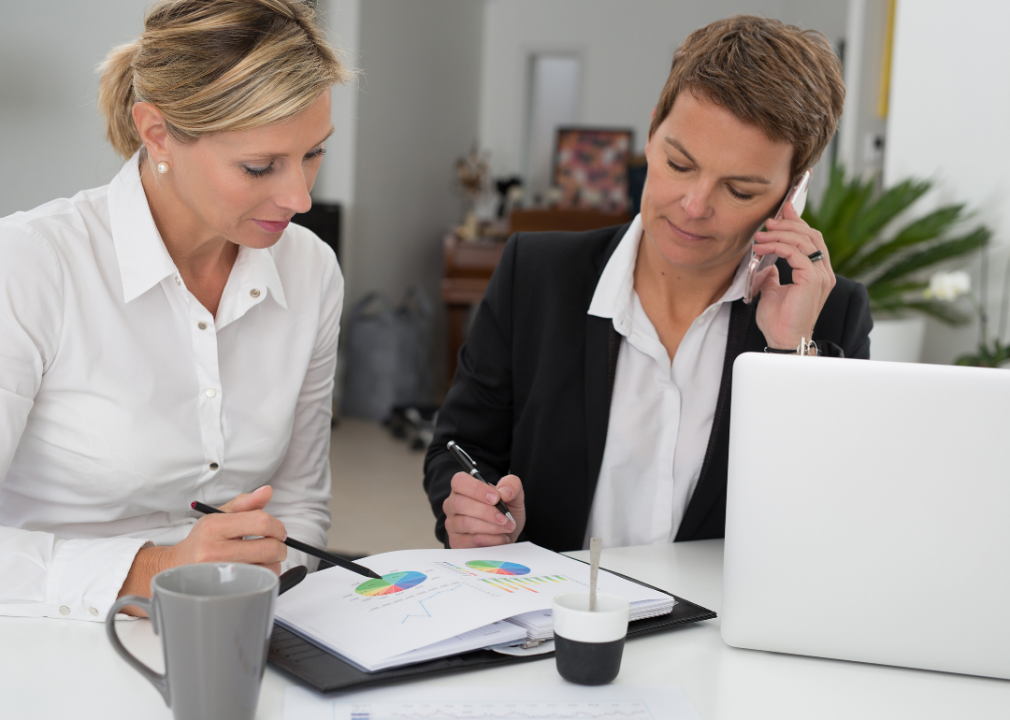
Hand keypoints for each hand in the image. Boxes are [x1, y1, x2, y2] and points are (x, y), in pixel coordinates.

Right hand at [117, 486, 286, 614]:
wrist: (177, 566)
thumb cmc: (204, 540)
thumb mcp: (220, 515)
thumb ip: (246, 503)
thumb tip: (267, 491)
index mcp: (215, 527)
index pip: (260, 522)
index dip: (277, 526)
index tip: (279, 532)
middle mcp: (214, 551)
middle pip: (268, 548)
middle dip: (280, 547)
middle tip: (276, 546)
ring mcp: (219, 573)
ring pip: (267, 569)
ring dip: (273, 564)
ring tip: (262, 559)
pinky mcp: (224, 590)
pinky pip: (258, 584)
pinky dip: (264, 577)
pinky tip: (255, 571)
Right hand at [443, 472, 525, 547]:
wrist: (506, 533)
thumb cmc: (505, 511)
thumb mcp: (514, 495)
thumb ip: (512, 485)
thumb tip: (504, 492)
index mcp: (463, 487)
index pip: (459, 481)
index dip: (477, 489)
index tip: (496, 498)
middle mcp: (452, 504)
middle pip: (460, 504)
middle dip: (487, 512)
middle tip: (505, 518)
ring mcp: (452, 524)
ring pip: (466, 523)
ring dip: (491, 527)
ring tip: (507, 528)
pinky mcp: (456, 542)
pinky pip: (470, 541)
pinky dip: (490, 540)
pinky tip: (501, 538)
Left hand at [751, 201, 835, 348]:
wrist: (782, 339)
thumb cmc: (778, 320)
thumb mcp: (773, 290)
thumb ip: (774, 274)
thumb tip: (768, 263)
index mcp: (818, 273)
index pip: (812, 240)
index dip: (798, 223)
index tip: (783, 211)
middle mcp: (823, 272)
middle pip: (811, 235)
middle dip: (788, 224)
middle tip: (768, 222)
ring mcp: (820, 276)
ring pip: (804, 241)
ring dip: (779, 234)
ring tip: (760, 237)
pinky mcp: (812, 280)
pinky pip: (795, 253)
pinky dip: (777, 246)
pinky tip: (763, 248)